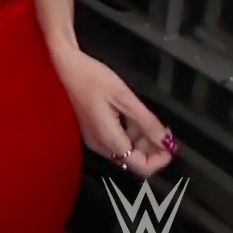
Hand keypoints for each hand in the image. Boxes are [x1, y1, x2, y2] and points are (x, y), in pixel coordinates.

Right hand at [53, 46, 175, 176]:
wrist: (63, 66)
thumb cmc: (93, 78)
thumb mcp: (125, 98)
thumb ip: (147, 123)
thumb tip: (167, 143)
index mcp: (109, 139)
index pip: (141, 166)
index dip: (160, 159)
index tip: (169, 141)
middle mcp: (100, 145)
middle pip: (133, 160)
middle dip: (151, 148)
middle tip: (160, 126)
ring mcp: (94, 139)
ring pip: (125, 151)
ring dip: (141, 140)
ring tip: (144, 117)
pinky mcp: (91, 132)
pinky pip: (116, 142)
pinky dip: (129, 134)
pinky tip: (130, 115)